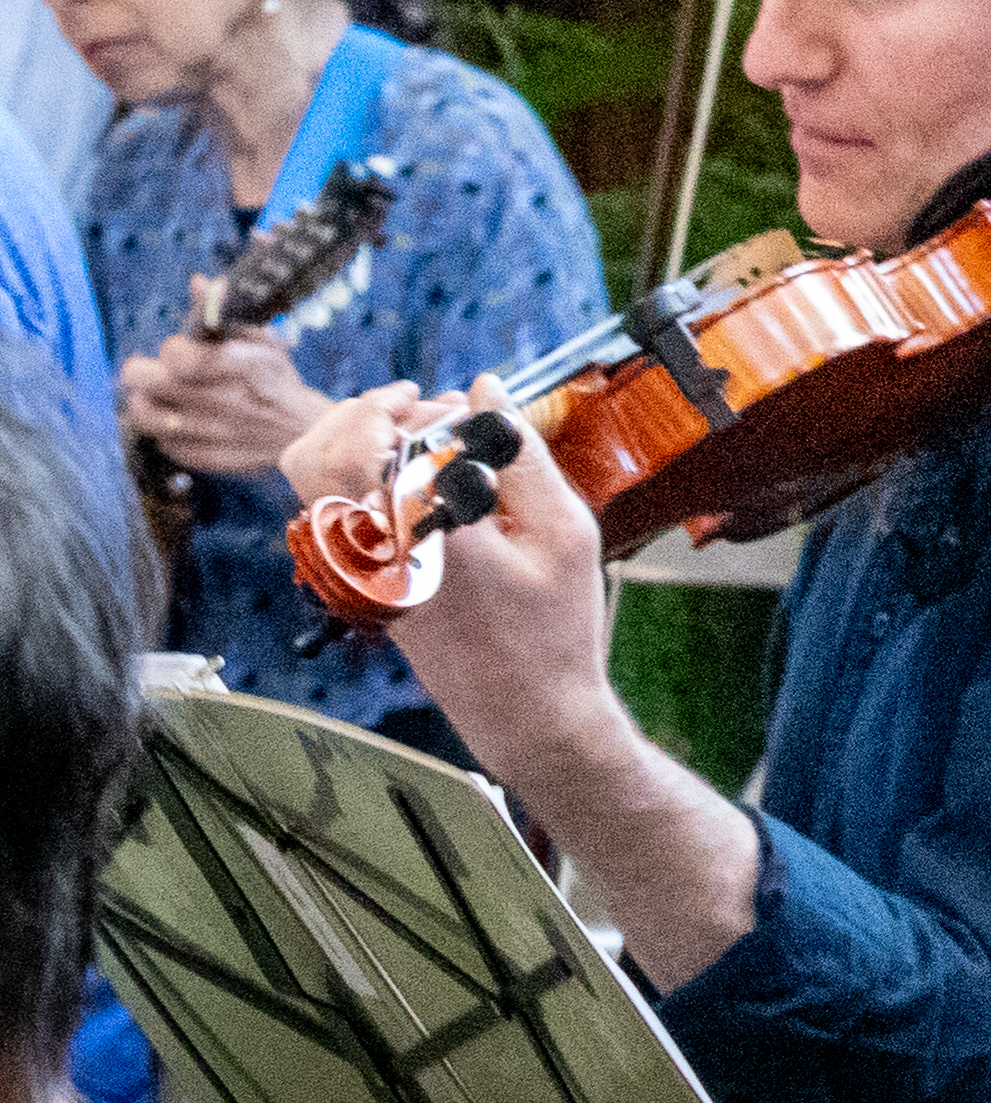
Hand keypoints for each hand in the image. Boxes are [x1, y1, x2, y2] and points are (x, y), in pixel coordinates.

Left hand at [121, 302, 331, 479]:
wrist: (304, 432)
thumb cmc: (277, 382)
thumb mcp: (261, 341)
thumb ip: (224, 315)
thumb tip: (199, 283)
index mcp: (235, 366)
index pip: (175, 354)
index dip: (171, 349)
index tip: (180, 350)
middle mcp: (219, 400)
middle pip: (148, 383)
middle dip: (141, 373)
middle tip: (151, 372)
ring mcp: (210, 432)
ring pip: (146, 417)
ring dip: (144, 404)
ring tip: (154, 397)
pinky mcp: (206, 457)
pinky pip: (164, 444)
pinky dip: (165, 433)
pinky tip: (178, 423)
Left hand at [272, 380, 629, 781]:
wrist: (527, 713)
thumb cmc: (555, 629)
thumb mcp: (565, 531)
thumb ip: (523, 454)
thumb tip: (487, 389)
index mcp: (421, 534)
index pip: (372, 440)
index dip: (412, 409)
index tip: (460, 406)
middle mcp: (373, 552)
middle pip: (319, 450)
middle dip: (375, 413)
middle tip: (432, 410)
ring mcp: (358, 570)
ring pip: (312, 479)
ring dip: (356, 441)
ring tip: (416, 437)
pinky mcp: (360, 582)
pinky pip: (332, 510)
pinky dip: (361, 476)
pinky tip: (419, 478)